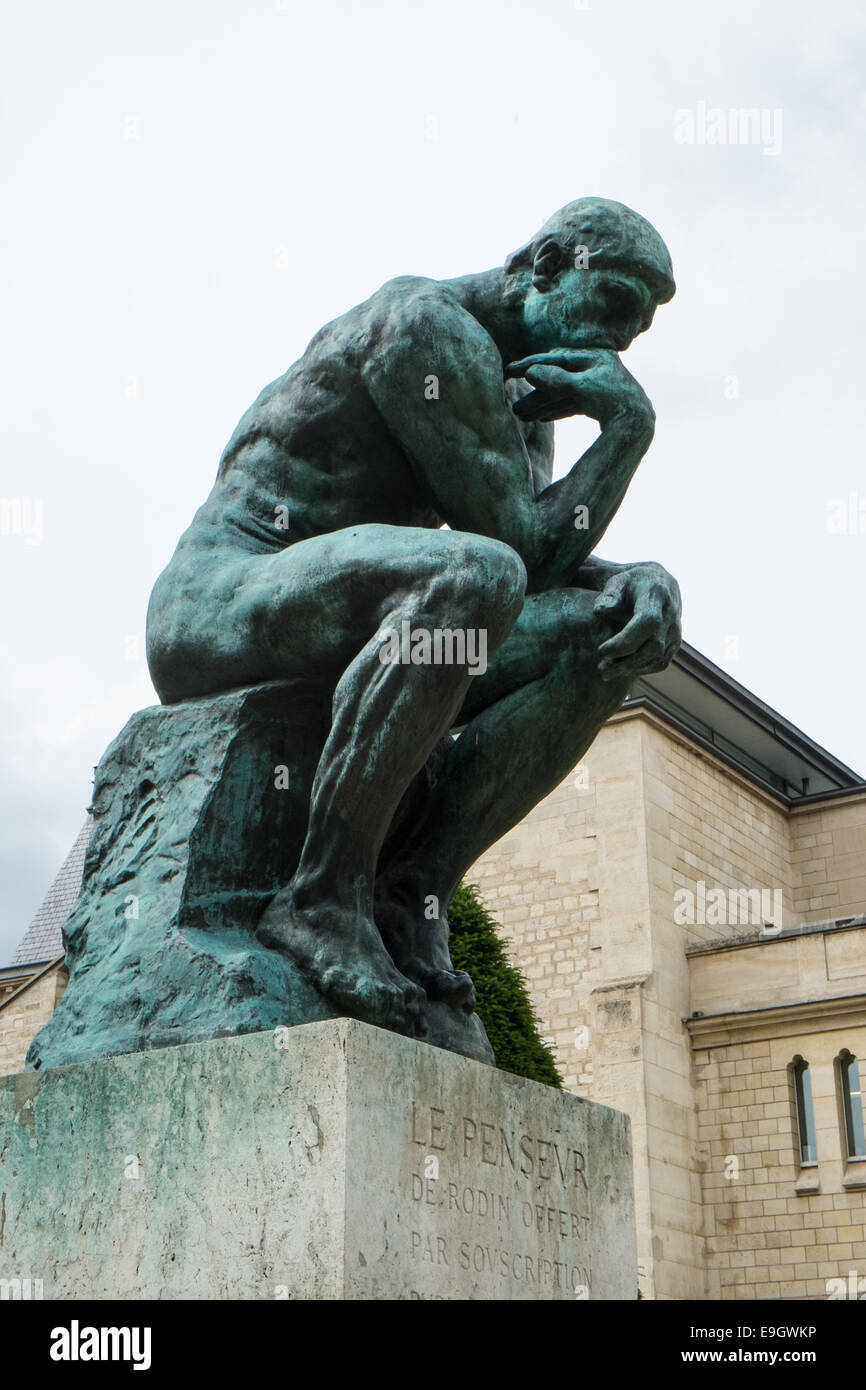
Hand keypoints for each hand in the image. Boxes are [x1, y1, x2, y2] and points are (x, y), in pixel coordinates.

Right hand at [505, 348, 653, 428]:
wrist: (638, 424)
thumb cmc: (612, 402)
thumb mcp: (581, 389)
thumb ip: (556, 380)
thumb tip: (531, 373)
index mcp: (593, 356)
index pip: (555, 359)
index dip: (530, 365)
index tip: (509, 371)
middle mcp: (596, 367)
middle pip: (557, 377)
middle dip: (534, 392)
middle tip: (511, 402)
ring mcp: (598, 384)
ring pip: (563, 392)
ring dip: (542, 403)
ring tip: (521, 415)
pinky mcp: (601, 402)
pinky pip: (572, 403)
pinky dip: (557, 409)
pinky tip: (542, 419)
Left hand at [593, 562, 681, 680]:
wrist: (657, 582)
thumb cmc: (630, 583)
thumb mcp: (616, 582)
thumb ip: (608, 595)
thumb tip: (599, 611)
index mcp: (655, 594)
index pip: (647, 622)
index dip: (625, 640)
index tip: (601, 651)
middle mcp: (671, 613)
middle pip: (654, 646)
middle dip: (626, 662)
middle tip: (601, 669)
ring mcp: (676, 628)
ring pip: (658, 657)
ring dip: (631, 669)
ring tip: (606, 671)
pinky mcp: (676, 641)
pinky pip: (661, 662)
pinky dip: (641, 669)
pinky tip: (621, 668)